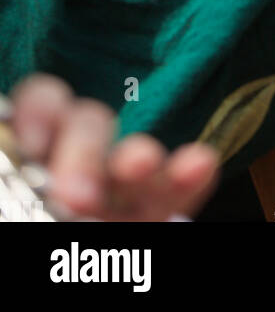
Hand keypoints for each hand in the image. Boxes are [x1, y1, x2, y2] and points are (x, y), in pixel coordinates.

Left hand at [5, 74, 219, 221]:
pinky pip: (179, 192)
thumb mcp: (10, 212)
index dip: (38, 112)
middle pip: (88, 125)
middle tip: (76, 193)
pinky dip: (190, 177)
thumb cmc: (23, 222)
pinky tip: (198, 165)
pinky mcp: (154, 218)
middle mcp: (72, 171)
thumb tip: (41, 189)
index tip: (32, 141)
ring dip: (139, 155)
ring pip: (135, 153)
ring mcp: (116, 196)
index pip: (39, 109)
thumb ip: (14, 202)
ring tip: (140, 166)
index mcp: (25, 168)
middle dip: (86, 148)